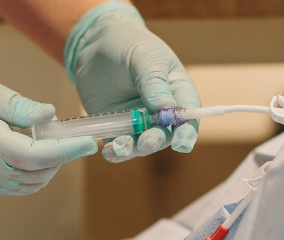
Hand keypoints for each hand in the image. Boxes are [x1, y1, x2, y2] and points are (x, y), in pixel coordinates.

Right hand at [0, 74, 98, 194]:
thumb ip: (17, 104)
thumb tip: (50, 115)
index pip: (40, 155)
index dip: (68, 150)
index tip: (90, 142)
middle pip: (42, 171)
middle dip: (63, 154)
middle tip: (68, 131)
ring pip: (35, 183)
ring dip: (51, 165)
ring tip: (47, 139)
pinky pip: (22, 188)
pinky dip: (37, 175)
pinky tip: (35, 154)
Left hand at [65, 2, 200, 162]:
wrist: (95, 43)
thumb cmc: (128, 43)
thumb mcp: (144, 56)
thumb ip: (155, 82)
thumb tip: (167, 109)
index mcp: (177, 91)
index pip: (188, 116)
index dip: (187, 132)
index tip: (181, 143)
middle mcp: (160, 111)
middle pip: (165, 135)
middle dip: (155, 141)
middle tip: (145, 142)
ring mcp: (138, 121)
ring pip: (141, 144)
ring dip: (133, 150)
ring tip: (121, 146)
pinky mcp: (116, 126)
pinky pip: (118, 145)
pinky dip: (115, 151)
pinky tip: (107, 150)